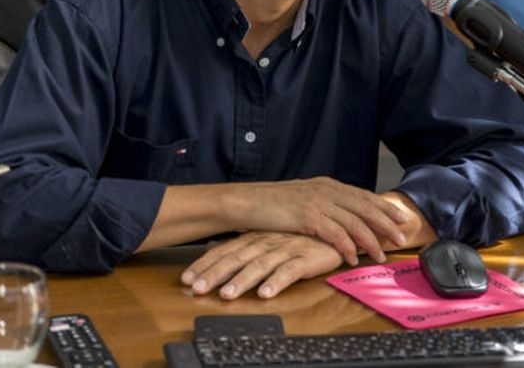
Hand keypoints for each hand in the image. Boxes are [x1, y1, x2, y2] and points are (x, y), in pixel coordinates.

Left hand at [181, 232, 344, 299]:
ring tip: (227, 294)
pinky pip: (290, 271)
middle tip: (196, 289)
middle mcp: (267, 241)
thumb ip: (241, 244)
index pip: (224, 251)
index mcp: (256, 237)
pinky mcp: (306, 258)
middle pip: (236, 258)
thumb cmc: (298, 236)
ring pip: (260, 265)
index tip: (186, 280)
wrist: (336, 229)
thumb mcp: (267, 237)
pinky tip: (266, 293)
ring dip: (242, 280)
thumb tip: (212, 247)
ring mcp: (286, 248)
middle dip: (214, 274)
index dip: (204, 265)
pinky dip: (277, 281)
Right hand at [229, 177, 408, 264]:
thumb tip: (341, 215)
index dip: (383, 207)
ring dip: (370, 240)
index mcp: (326, 185)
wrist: (245, 201)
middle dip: (385, 222)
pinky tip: (352, 258)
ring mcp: (317, 202)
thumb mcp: (302, 198)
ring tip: (381, 255)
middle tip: (402, 236)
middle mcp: (326, 190)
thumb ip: (323, 203)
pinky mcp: (307, 216)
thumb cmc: (271, 203)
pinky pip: (334, 233)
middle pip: (364, 207)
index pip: (363, 196)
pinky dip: (346, 247)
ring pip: (353, 222)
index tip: (400, 217)